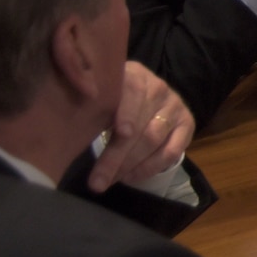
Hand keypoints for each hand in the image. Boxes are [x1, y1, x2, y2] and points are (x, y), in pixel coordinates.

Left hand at [89, 62, 193, 191]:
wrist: (146, 98)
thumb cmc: (114, 99)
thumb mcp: (103, 96)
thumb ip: (93, 107)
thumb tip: (69, 133)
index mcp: (135, 75)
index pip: (133, 93)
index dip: (127, 114)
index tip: (119, 134)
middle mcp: (159, 88)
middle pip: (140, 126)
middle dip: (117, 156)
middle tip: (97, 181)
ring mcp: (175, 106)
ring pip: (153, 140)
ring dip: (130, 165)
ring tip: (110, 180)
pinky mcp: (187, 124)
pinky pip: (171, 152)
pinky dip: (150, 167)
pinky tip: (131, 176)